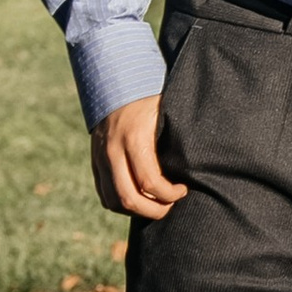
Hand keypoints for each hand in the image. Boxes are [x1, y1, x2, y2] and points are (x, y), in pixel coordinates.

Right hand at [90, 95, 188, 223]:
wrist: (114, 80)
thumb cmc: (149, 96)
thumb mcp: (165, 111)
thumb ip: (174, 138)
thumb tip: (196, 165)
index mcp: (134, 138)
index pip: (150, 182)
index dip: (170, 195)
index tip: (183, 190)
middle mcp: (112, 150)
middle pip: (128, 198)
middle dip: (154, 210)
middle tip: (170, 205)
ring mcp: (100, 157)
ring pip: (113, 201)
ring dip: (136, 210)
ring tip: (156, 204)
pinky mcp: (94, 161)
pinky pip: (104, 194)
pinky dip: (121, 203)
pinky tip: (140, 198)